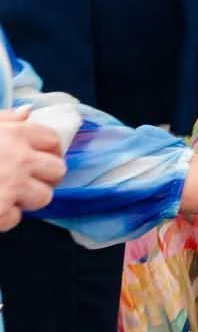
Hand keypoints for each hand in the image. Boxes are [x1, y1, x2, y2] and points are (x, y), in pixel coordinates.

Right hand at [0, 108, 65, 230]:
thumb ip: (6, 119)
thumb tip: (27, 112)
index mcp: (16, 134)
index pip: (52, 140)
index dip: (49, 150)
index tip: (40, 156)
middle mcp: (21, 159)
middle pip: (57, 171)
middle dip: (45, 177)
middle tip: (26, 180)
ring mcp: (13, 186)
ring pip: (43, 197)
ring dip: (27, 199)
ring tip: (8, 194)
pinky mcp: (0, 210)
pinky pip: (15, 218)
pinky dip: (4, 218)